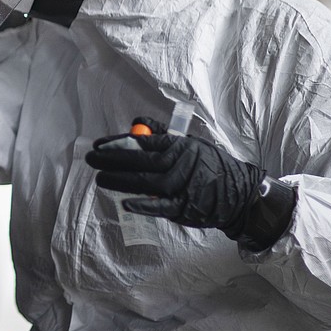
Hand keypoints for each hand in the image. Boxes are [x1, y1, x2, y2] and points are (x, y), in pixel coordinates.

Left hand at [85, 116, 264, 238]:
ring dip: (120, 181)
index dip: (118, 143)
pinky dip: (143, 204)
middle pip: (140, 162)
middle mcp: (180, 164)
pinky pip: (160, 206)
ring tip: (100, 179)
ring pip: (145, 183)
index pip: (143, 142)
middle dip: (111, 161)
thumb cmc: (209, 165)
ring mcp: (182, 187)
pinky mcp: (185, 208)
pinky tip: (125, 202)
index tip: (98, 145)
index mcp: (179, 146)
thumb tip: (136, 123)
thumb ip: (161, 134)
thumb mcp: (190, 143)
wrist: (239, 193)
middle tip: (91, 160)